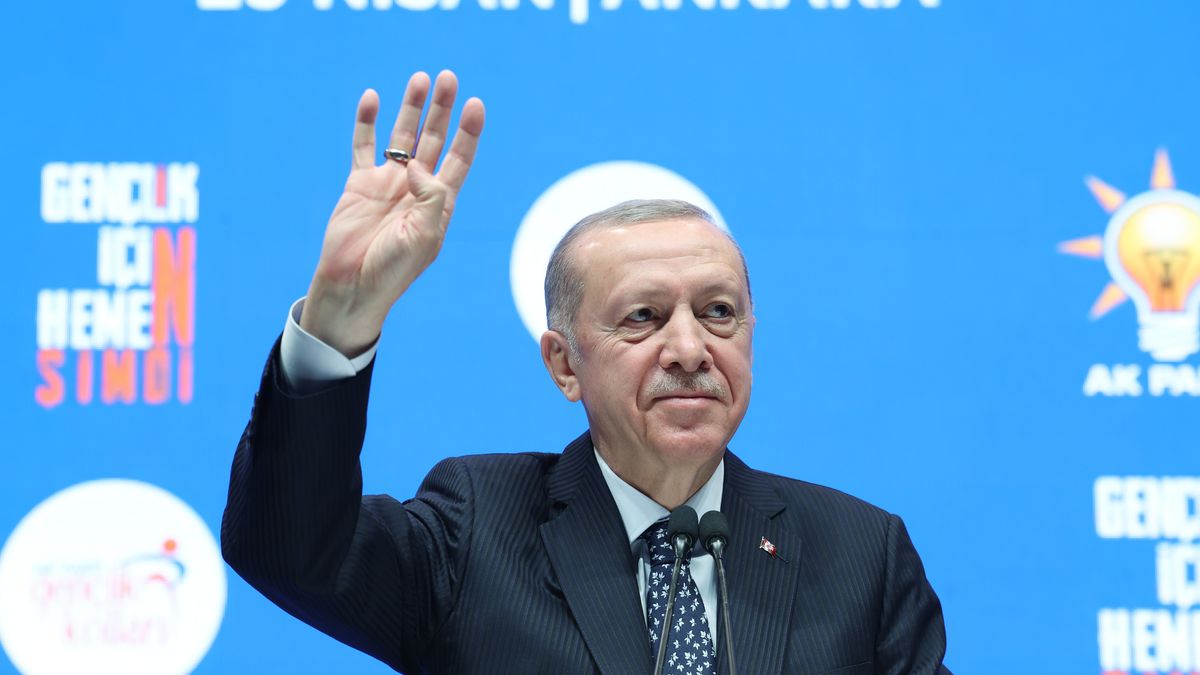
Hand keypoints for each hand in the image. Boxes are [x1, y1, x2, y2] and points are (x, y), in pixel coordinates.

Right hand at [300, 70, 484, 356]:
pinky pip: (364, 145)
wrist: (353, 287)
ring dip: (411, 108)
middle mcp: (416, 189)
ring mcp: (388, 184)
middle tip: (448, 78)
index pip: (459, 159)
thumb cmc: (393, 270)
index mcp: (439, 203)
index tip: (475, 104)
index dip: (469, 132)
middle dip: (442, 110)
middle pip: (434, 140)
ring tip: (420, 78)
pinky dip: (367, 121)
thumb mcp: (424, 237)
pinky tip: (372, 97)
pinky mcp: (359, 184)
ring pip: (402, 137)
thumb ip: (430, 198)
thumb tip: (417, 165)